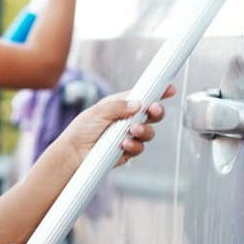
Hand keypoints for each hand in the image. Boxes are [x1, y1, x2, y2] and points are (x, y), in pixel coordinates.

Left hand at [59, 87, 175, 168]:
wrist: (73, 154)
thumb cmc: (81, 130)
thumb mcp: (98, 111)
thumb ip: (119, 106)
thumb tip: (138, 104)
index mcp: (121, 106)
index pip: (143, 97)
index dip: (158, 92)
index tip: (170, 89)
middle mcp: (127, 120)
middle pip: (152, 114)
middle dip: (156, 111)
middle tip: (152, 110)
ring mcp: (128, 136)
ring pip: (149, 132)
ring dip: (144, 130)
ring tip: (132, 130)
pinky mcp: (127, 152)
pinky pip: (138, 148)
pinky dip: (134, 145)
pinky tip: (124, 144)